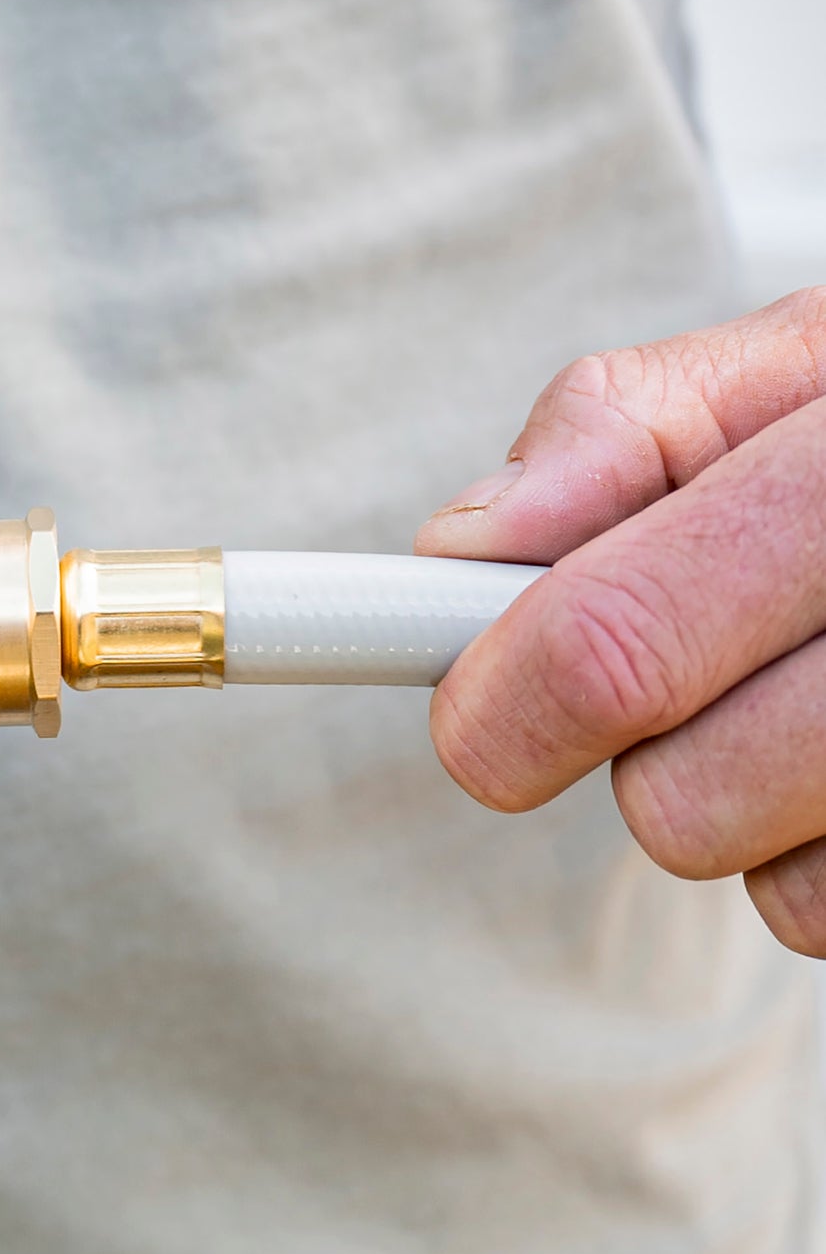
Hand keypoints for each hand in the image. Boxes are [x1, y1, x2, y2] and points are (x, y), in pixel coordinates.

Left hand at [416, 286, 825, 956]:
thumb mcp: (805, 361)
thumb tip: (462, 544)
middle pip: (681, 802)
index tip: (480, 723)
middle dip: (646, 762)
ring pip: (781, 891)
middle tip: (702, 678)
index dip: (503, 704)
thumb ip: (625, 432)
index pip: (613, 644)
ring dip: (762, 815)